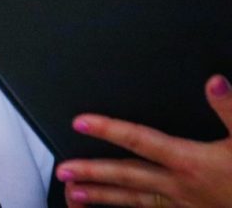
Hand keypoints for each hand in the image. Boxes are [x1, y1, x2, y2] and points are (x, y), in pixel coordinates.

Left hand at [56, 74, 231, 207]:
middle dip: (93, 172)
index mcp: (191, 162)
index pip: (140, 140)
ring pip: (136, 200)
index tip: (80, 121)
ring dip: (104, 197)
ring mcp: (187, 205)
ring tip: (73, 195)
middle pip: (128, 176)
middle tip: (62, 171)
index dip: (108, 129)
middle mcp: (182, 186)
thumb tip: (214, 82)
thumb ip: (231, 109)